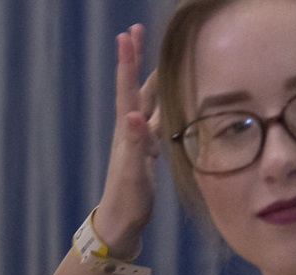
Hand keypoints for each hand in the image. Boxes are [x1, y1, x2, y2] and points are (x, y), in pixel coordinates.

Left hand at [91, 24, 160, 257]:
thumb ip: (134, 144)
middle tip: (135, 31)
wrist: (120, 223)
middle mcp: (132, 129)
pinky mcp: (149, 149)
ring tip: (159, 55)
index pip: (127, 89)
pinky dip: (166, 101)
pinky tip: (174, 95)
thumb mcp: (132, 172)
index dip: (128, 62)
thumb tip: (132, 114)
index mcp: (127, 131)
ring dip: (153, 76)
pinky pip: (159, 117)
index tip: (127, 35)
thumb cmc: (126, 200)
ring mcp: (140, 138)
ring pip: (149, 99)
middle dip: (137, 59)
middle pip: (136, 87)